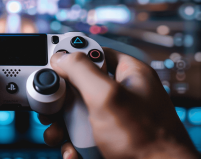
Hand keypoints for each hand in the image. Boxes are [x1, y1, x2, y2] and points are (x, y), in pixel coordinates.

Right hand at [41, 48, 198, 158]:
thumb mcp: (108, 96)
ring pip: (77, 114)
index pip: (95, 52)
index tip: (54, 65)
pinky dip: (72, 144)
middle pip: (80, 85)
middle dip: (61, 100)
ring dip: (62, 126)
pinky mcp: (109, 139)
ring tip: (58, 135)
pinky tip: (73, 152)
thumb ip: (82, 70)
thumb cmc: (148, 140)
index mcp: (129, 74)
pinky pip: (82, 136)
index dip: (73, 57)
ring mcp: (115, 118)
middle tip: (52, 107)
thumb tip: (61, 56)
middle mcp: (122, 94)